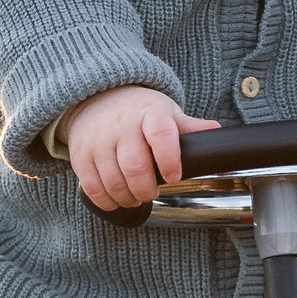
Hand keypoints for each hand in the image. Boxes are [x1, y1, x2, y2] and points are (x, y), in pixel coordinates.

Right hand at [65, 85, 219, 211]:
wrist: (95, 98)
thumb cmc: (138, 110)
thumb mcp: (165, 112)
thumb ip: (188, 126)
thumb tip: (216, 130)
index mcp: (150, 113)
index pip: (160, 134)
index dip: (168, 159)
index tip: (173, 176)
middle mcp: (122, 125)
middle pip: (135, 166)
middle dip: (146, 189)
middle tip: (151, 193)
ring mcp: (98, 140)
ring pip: (113, 180)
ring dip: (128, 197)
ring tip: (135, 198)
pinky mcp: (81, 154)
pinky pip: (91, 186)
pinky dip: (106, 200)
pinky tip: (115, 199)